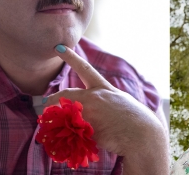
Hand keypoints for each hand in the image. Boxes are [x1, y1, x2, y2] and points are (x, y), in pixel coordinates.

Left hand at [44, 44, 168, 173]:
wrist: (142, 136)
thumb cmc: (136, 121)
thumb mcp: (121, 103)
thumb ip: (105, 101)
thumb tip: (92, 106)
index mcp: (105, 89)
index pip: (85, 69)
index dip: (71, 57)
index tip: (59, 47)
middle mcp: (95, 97)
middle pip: (67, 94)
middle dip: (52, 98)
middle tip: (45, 104)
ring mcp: (90, 112)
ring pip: (66, 114)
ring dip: (59, 121)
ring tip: (56, 128)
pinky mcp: (86, 129)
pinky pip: (71, 132)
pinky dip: (68, 136)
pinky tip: (70, 142)